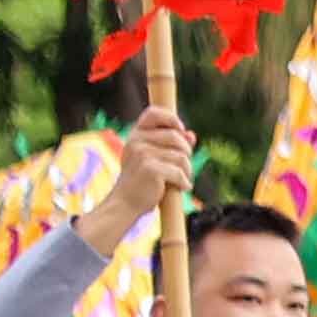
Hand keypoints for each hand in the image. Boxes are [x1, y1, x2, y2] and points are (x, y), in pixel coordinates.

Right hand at [80, 114, 195, 256]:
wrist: (124, 204)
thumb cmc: (141, 181)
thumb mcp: (153, 159)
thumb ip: (170, 145)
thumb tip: (191, 135)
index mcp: (135, 135)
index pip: (153, 112)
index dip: (171, 118)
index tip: (181, 130)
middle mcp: (137, 141)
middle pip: (176, 136)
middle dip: (186, 152)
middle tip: (183, 167)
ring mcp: (142, 154)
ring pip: (181, 155)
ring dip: (187, 170)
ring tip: (182, 180)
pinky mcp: (151, 168)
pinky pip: (179, 171)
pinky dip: (185, 181)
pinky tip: (182, 187)